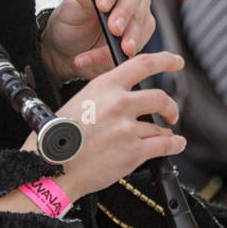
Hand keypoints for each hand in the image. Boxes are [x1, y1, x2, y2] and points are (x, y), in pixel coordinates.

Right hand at [0, 51, 185, 211]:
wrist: (51, 167)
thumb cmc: (57, 139)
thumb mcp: (77, 104)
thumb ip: (103, 99)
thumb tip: (124, 103)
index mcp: (103, 86)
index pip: (142, 64)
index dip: (164, 61)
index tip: (175, 62)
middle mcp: (118, 103)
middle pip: (160, 97)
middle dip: (170, 107)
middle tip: (171, 113)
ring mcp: (127, 128)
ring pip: (160, 127)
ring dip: (165, 132)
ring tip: (164, 138)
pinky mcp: (133, 151)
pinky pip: (164, 145)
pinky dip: (173, 145)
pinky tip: (174, 145)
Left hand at [40, 0, 155, 83]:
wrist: (69, 51)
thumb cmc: (69, 25)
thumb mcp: (69, 13)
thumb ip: (79, 0)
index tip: (102, 5)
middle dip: (124, 13)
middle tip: (114, 29)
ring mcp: (136, 9)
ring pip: (140, 18)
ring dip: (129, 36)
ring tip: (118, 49)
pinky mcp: (142, 30)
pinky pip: (139, 40)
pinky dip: (123, 51)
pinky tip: (112, 57)